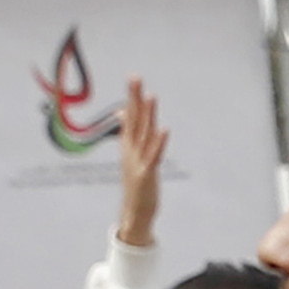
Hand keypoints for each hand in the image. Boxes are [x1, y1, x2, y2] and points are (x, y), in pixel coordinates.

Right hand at [112, 81, 167, 251]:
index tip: (134, 78)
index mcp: (128, 144)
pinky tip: (164, 129)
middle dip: (135, 97)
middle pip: (134, 119)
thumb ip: (130, 133)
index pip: (131, 116)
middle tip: (135, 77)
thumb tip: (124, 113)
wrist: (135, 211)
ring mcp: (137, 160)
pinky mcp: (146, 172)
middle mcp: (131, 149)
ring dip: (148, 115)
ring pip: (144, 133)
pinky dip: (159, 142)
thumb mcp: (132, 155)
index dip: (133, 97)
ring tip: (152, 96)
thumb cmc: (136, 182)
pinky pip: (154, 154)